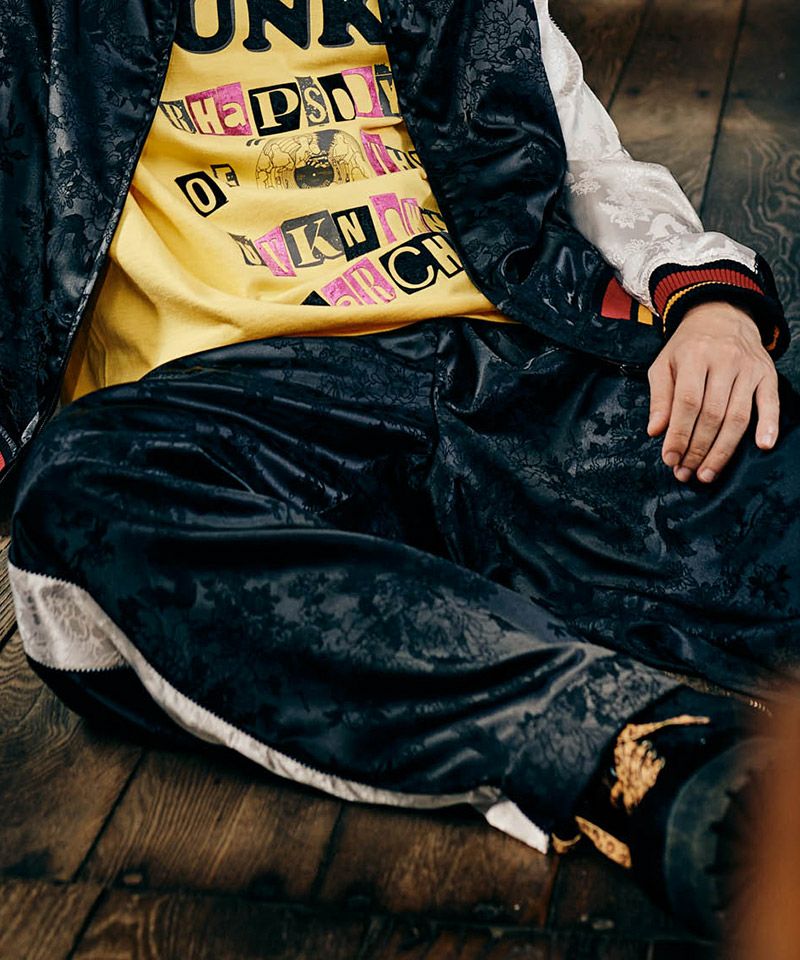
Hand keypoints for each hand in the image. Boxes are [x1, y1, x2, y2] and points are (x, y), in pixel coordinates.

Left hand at [646, 301, 778, 483]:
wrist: (722, 315)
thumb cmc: (687, 347)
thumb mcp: (664, 364)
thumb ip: (659, 397)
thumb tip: (655, 431)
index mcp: (694, 356)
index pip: (687, 403)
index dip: (679, 434)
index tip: (670, 459)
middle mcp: (724, 360)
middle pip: (712, 414)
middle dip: (698, 449)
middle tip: (686, 473)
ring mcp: (748, 368)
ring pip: (738, 416)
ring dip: (723, 450)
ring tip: (707, 473)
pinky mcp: (767, 374)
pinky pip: (771, 402)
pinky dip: (769, 425)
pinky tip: (763, 446)